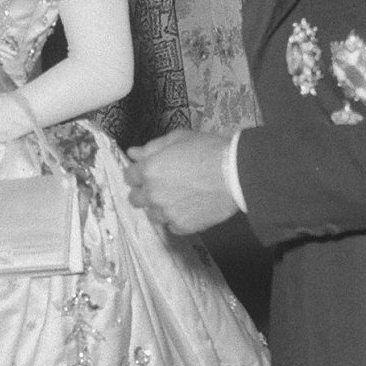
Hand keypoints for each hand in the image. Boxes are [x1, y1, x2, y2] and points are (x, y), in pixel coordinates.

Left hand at [124, 132, 238, 233]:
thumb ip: (152, 147)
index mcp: (149, 170)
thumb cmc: (209, 150)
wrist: (236, 173)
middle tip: (161, 186)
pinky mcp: (183, 226)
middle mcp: (153, 194)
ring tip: (177, 198)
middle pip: (135, 199)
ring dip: (159, 207)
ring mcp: (167, 213)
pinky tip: (189, 208)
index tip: (147, 172)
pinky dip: (177, 219)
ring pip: (152, 215)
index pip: (129, 176)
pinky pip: (172, 226)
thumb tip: (133, 153)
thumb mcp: (179, 139)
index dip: (137, 173)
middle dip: (144, 192)